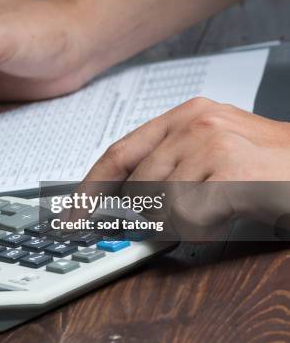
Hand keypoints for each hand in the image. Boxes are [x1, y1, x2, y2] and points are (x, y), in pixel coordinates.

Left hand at [81, 97, 289, 238]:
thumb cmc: (268, 163)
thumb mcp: (212, 151)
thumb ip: (168, 165)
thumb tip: (126, 199)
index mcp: (185, 115)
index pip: (120, 152)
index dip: (92, 186)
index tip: (73, 212)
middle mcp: (194, 123)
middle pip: (138, 185)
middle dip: (154, 211)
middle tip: (190, 210)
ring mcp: (211, 144)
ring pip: (160, 204)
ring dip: (185, 219)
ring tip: (219, 205)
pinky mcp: (230, 170)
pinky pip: (188, 216)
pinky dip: (205, 226)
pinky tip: (229, 211)